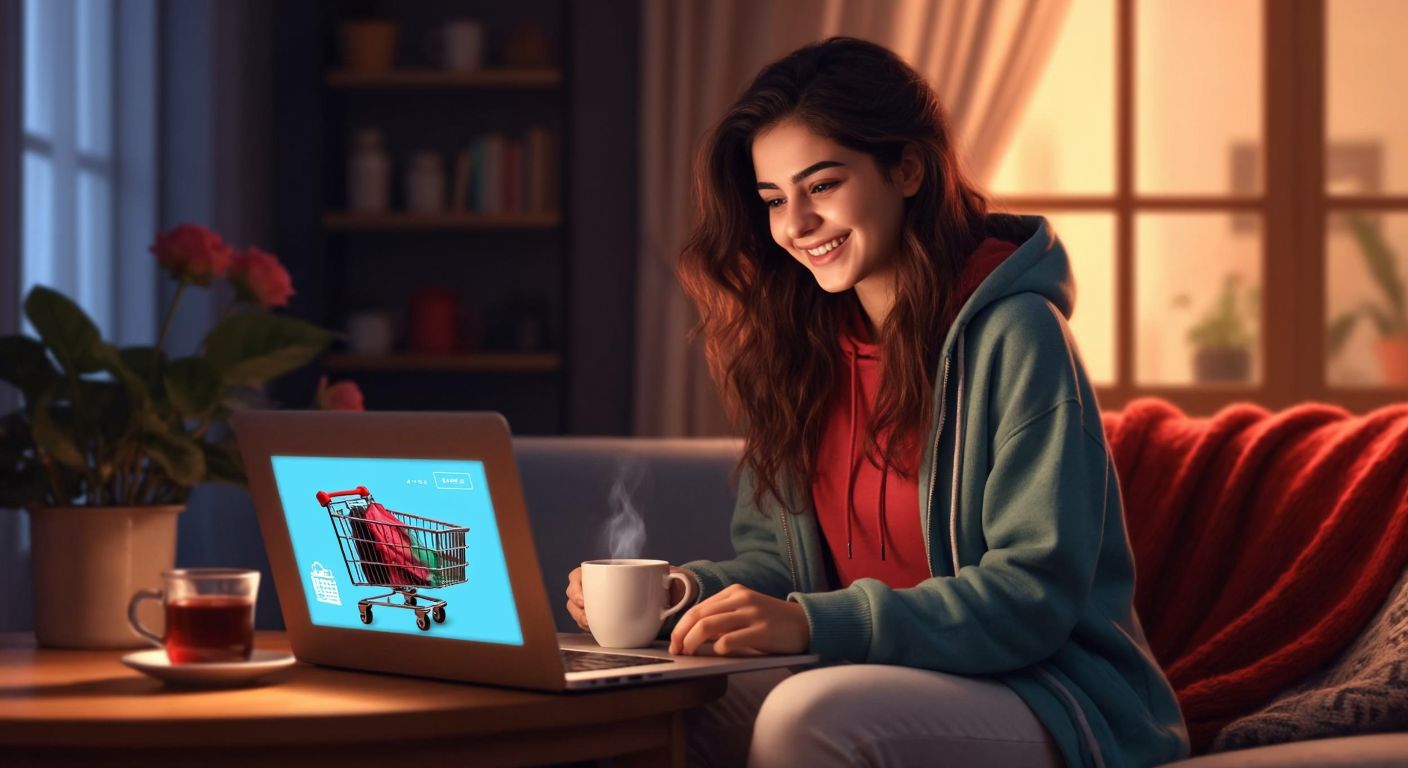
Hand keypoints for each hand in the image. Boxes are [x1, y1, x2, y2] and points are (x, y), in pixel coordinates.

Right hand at [566, 565, 692, 632]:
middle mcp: (597, 585)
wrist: (666, 598)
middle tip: (588, 616)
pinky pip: (586, 622)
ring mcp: (597, 602)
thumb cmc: (662, 583)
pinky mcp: (601, 617)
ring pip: (577, 610)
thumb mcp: (665, 577)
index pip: (579, 575)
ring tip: (593, 625)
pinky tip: (596, 630)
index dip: (576, 585)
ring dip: (581, 619)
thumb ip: (671, 577)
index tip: (584, 598)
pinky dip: (588, 627)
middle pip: (573, 594)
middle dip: (576, 607)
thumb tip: (675, 577)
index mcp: (606, 571)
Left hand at [668, 584, 809, 656]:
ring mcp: (752, 614)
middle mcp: (741, 599)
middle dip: (681, 635)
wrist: (806, 623)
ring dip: (692, 642)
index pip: (697, 608)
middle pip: (699, 616)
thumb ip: (722, 619)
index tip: (674, 642)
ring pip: (709, 626)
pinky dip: (718, 648)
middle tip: (676, 650)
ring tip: (689, 654)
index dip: (680, 627)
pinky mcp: (762, 631)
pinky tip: (717, 653)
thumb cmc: (772, 622)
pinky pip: (730, 640)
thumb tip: (693, 636)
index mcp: (734, 592)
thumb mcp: (745, 612)